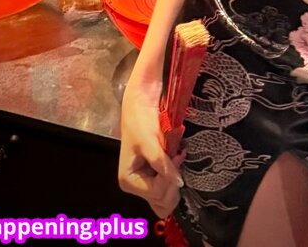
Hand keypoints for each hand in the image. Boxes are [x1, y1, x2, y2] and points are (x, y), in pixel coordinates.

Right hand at [118, 78, 185, 218]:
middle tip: (176, 157)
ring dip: (174, 180)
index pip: (156, 192)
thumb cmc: (141, 121)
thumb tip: (178, 183)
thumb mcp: (150, 142)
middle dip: (172, 182)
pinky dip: (174, 177)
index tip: (175, 155)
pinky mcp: (154, 174)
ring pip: (165, 198)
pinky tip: (176, 158)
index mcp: (128, 181)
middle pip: (161, 202)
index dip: (169, 176)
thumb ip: (162, 164)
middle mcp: (135, 185)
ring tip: (176, 157)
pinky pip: (167, 187)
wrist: (141, 104)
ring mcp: (145, 181)